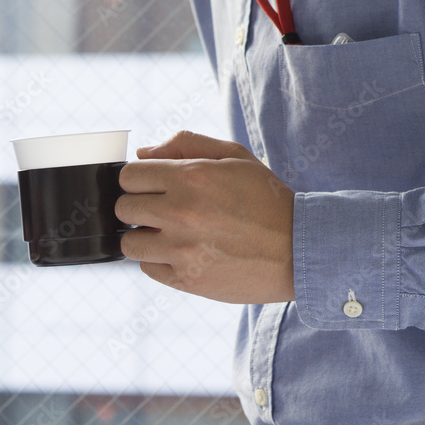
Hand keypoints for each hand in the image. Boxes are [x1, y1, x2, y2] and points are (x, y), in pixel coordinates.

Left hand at [114, 131, 294, 303]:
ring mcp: (182, 249)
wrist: (300, 250)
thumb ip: (186, 145)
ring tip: (169, 235)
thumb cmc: (266, 200)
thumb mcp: (235, 156)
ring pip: (129, 243)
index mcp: (192, 177)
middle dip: (139, 207)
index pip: (128, 176)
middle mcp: (182, 213)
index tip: (151, 187)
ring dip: (145, 237)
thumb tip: (142, 153)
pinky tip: (182, 253)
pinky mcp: (186, 280)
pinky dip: (159, 261)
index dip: (138, 180)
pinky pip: (147, 268)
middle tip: (163, 211)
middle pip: (123, 208)